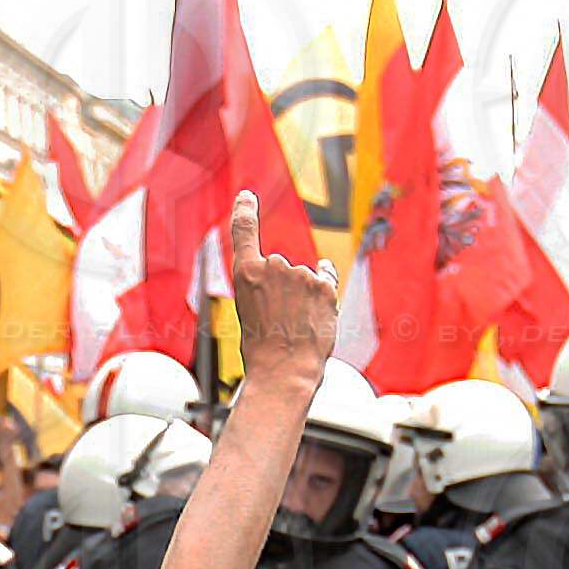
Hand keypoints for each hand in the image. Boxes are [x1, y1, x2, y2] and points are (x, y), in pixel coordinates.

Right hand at [224, 191, 338, 390]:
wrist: (285, 371)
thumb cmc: (264, 349)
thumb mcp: (249, 312)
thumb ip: (267, 286)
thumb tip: (321, 266)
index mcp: (246, 274)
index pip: (244, 231)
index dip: (245, 210)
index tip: (247, 197)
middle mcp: (273, 266)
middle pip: (280, 268)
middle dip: (283, 288)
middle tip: (278, 320)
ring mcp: (301, 274)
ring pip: (303, 279)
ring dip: (302, 297)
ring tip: (295, 325)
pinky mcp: (324, 285)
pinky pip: (325, 280)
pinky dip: (322, 294)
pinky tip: (317, 314)